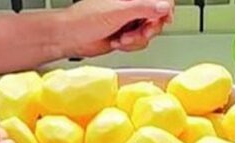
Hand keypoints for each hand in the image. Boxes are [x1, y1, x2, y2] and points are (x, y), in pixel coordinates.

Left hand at [59, 0, 173, 57]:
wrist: (70, 38)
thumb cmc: (84, 20)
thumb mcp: (118, 12)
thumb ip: (143, 8)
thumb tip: (165, 6)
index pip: (158, 0)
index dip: (165, 9)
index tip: (163, 18)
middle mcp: (131, 7)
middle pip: (156, 18)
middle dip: (148, 29)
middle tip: (140, 32)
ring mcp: (128, 21)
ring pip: (148, 33)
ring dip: (136, 40)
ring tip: (122, 38)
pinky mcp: (125, 35)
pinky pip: (139, 43)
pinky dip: (130, 46)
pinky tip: (117, 42)